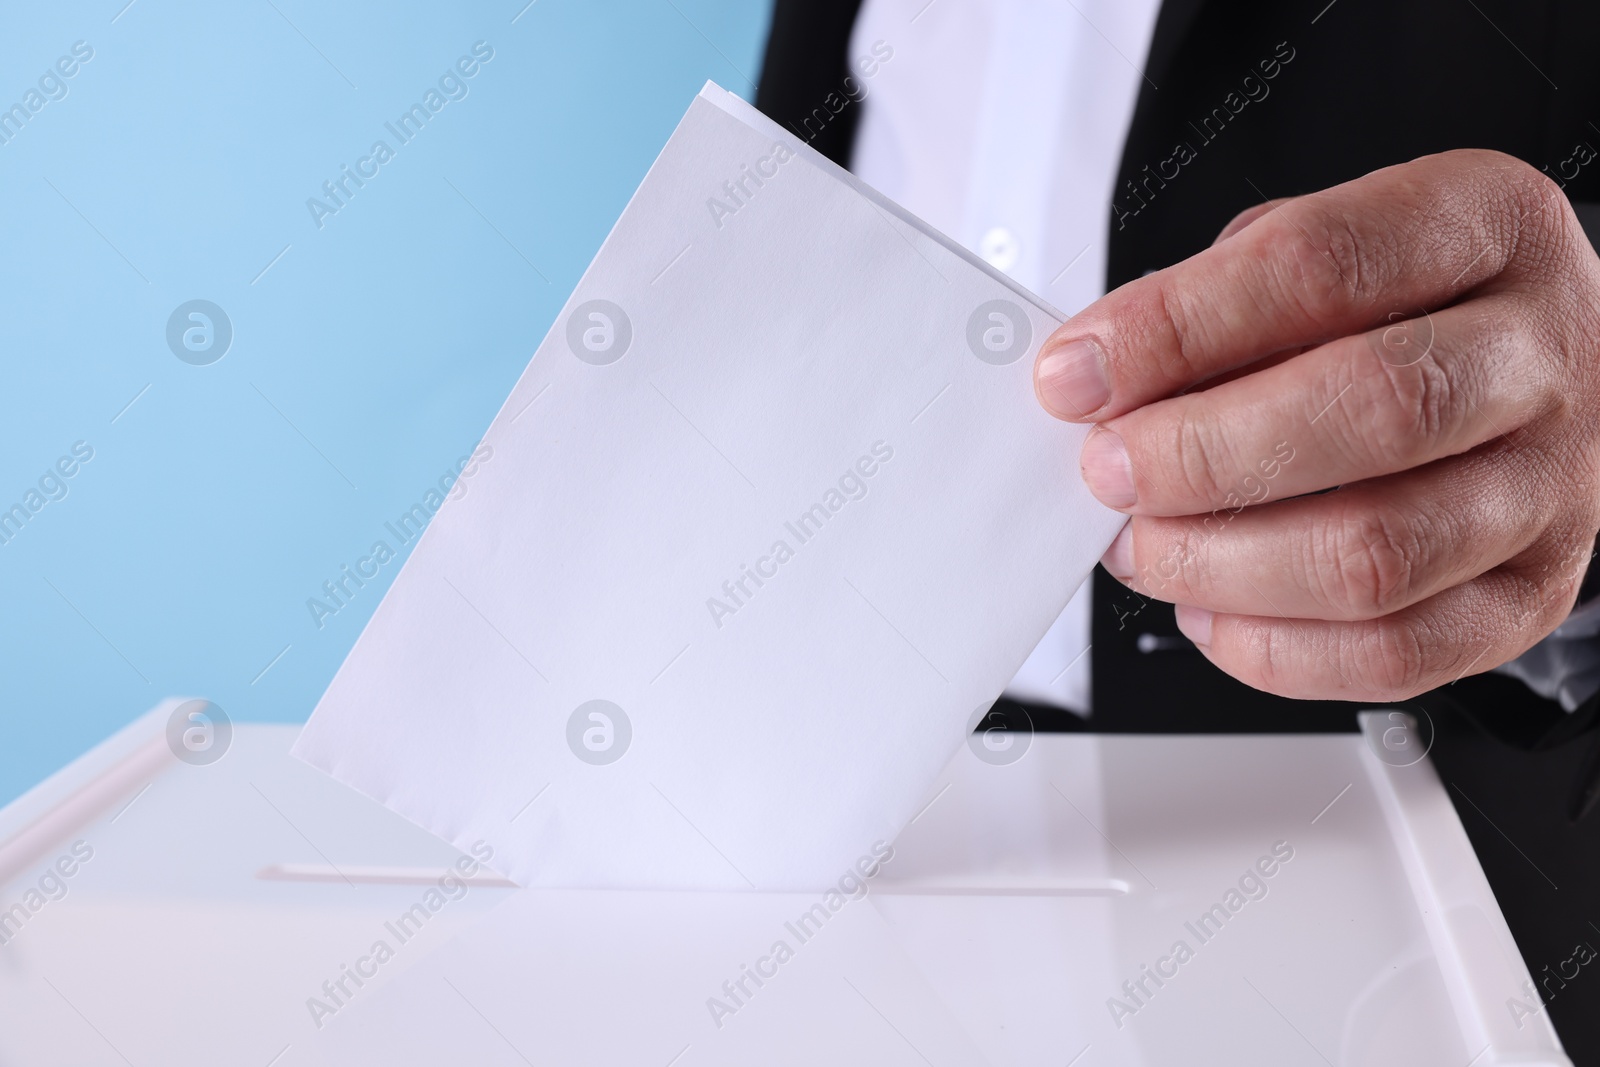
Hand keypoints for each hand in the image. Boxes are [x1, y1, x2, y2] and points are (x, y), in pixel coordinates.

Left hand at [1034, 150, 1599, 700]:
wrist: (1539, 369)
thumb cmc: (1407, 308)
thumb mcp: (1318, 253)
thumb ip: (1216, 304)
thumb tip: (1097, 382)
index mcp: (1485, 227)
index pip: (1319, 265)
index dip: (1176, 328)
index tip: (1078, 375)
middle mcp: (1539, 355)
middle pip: (1370, 411)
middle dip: (1198, 454)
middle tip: (1108, 469)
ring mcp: (1550, 485)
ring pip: (1375, 554)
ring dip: (1220, 563)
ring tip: (1144, 545)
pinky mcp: (1531, 595)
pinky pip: (1394, 654)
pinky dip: (1270, 648)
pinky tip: (1209, 608)